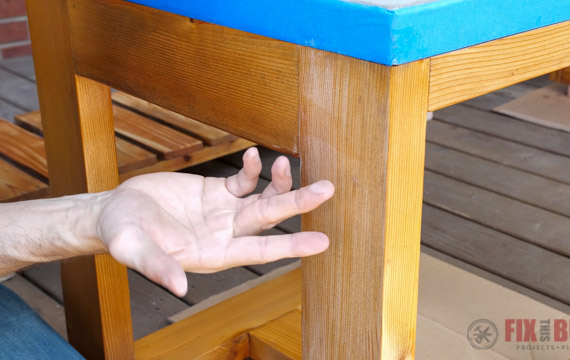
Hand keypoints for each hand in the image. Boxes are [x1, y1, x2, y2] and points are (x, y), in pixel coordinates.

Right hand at [96, 148, 333, 295]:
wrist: (113, 213)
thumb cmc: (122, 235)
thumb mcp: (133, 250)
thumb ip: (157, 267)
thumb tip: (179, 287)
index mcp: (214, 253)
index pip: (261, 251)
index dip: (291, 246)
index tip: (322, 242)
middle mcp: (226, 234)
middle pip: (270, 219)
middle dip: (298, 204)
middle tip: (327, 189)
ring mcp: (223, 212)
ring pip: (262, 198)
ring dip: (278, 182)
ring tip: (286, 163)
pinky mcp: (215, 193)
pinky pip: (243, 181)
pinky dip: (252, 169)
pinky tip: (254, 155)